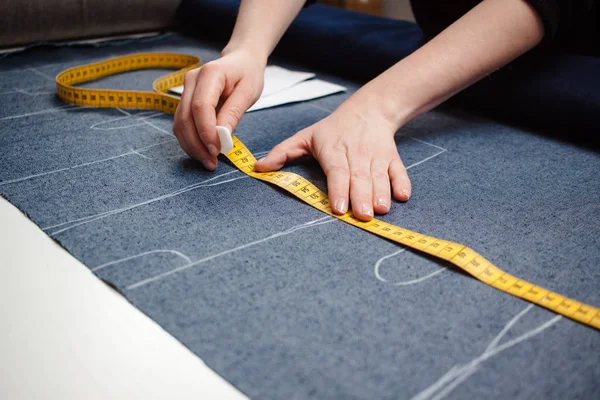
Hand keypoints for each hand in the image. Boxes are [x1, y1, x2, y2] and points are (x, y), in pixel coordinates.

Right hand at [173, 48, 265, 169]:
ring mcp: (185, 89)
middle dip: (196, 144)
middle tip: (211, 163)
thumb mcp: (248, 92)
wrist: (241, 61)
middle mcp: (191, 80)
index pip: (200, 106)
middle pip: (185, 117)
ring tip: (208, 161)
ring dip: (191, 145)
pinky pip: (182, 123)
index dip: (205, 131)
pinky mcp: (184, 99)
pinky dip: (190, 140)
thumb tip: (222, 137)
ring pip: (179, 123)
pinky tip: (202, 151)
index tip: (216, 150)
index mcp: (210, 74)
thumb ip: (233, 113)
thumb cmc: (247, 75)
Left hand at [254, 97, 410, 220]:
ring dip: (381, 194)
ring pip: (379, 177)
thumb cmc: (332, 129)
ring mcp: (376, 156)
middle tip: (363, 216)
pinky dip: (402, 182)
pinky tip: (402, 195)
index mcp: (334, 150)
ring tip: (380, 211)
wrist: (369, 109)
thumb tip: (258, 167)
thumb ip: (282, 153)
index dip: (338, 189)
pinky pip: (399, 170)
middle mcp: (356, 153)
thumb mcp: (305, 136)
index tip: (339, 208)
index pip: (337, 171)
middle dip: (361, 198)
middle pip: (359, 178)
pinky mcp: (392, 157)